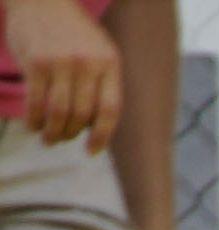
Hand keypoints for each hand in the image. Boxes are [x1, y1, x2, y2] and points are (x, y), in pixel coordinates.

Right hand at [3, 0, 110, 149]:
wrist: (42, 0)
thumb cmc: (73, 32)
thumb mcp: (100, 51)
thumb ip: (102, 83)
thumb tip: (98, 126)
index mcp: (109, 63)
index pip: (110, 110)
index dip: (102, 136)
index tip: (91, 150)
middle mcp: (87, 64)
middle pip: (82, 115)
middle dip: (70, 134)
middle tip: (60, 139)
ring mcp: (61, 63)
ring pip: (59, 112)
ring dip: (52, 131)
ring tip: (47, 137)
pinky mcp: (36, 62)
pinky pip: (36, 101)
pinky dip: (34, 119)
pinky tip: (32, 125)